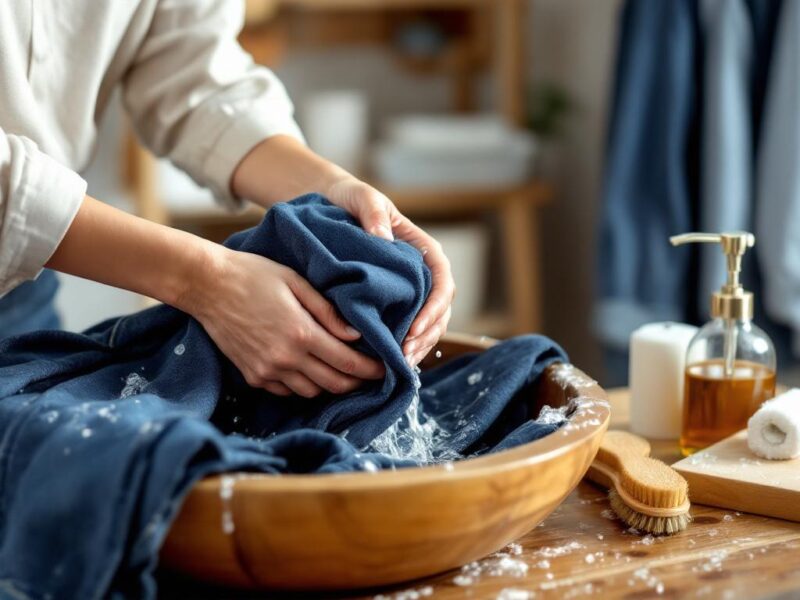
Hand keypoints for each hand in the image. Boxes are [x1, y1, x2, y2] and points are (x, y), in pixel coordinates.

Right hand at [183, 246, 384, 396]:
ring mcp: (267, 371)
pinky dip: (303, 385)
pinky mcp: (252, 376)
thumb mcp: (297, 282)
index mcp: (301, 333)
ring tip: (342, 371)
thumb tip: (357, 335)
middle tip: (370, 374)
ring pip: (312, 392)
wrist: (207, 285)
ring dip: (331, 385)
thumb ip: (328, 311)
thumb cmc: (254, 275)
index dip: (371, 370)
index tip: (386, 368)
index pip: (348, 363)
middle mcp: (286, 359)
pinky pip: (287, 391)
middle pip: (334, 384)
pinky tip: (310, 370)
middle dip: (357, 382)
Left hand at [326, 176, 454, 365]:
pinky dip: (402, 345)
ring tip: (398, 365)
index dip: (434, 308)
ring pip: (426, 324)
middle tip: (404, 357)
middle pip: (439, 310)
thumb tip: (384, 239)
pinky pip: (405, 327)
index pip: (442, 282)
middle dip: (426, 336)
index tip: (414, 328)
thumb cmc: (350, 199)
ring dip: (417, 346)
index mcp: (422, 249)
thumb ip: (374, 213)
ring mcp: (408, 290)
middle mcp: (421, 273)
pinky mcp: (391, 302)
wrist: (330, 204)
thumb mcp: (362, 197)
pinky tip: (388, 361)